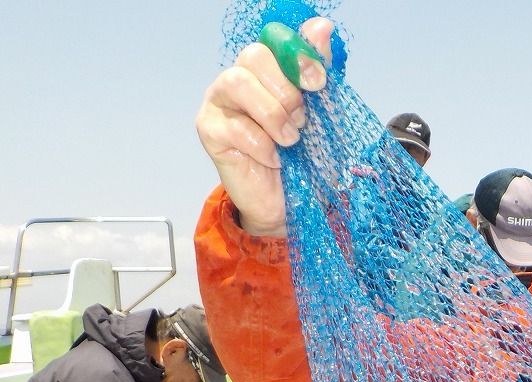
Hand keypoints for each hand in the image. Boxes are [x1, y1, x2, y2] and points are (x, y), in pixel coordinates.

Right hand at [194, 17, 332, 235]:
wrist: (288, 202)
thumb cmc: (303, 156)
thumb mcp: (320, 114)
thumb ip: (318, 70)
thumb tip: (322, 27)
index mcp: (266, 70)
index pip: (275, 40)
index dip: (298, 56)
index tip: (318, 83)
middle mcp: (239, 77)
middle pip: (254, 56)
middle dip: (287, 91)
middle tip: (302, 122)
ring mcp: (218, 101)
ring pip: (238, 83)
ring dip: (273, 115)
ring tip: (290, 141)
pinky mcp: (208, 129)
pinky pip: (235, 126)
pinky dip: (263, 146)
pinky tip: (274, 160)